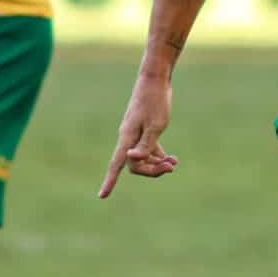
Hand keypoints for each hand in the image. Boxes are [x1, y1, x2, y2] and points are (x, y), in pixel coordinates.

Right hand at [99, 76, 177, 196]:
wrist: (155, 80)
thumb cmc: (156, 101)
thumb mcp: (156, 125)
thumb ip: (146, 145)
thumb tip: (133, 159)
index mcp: (127, 137)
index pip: (116, 164)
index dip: (109, 181)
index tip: (102, 196)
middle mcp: (128, 138)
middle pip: (135, 165)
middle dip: (152, 170)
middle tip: (172, 166)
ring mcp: (135, 134)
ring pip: (143, 159)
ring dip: (158, 164)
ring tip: (175, 163)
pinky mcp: (144, 130)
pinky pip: (148, 150)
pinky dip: (159, 156)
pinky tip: (172, 158)